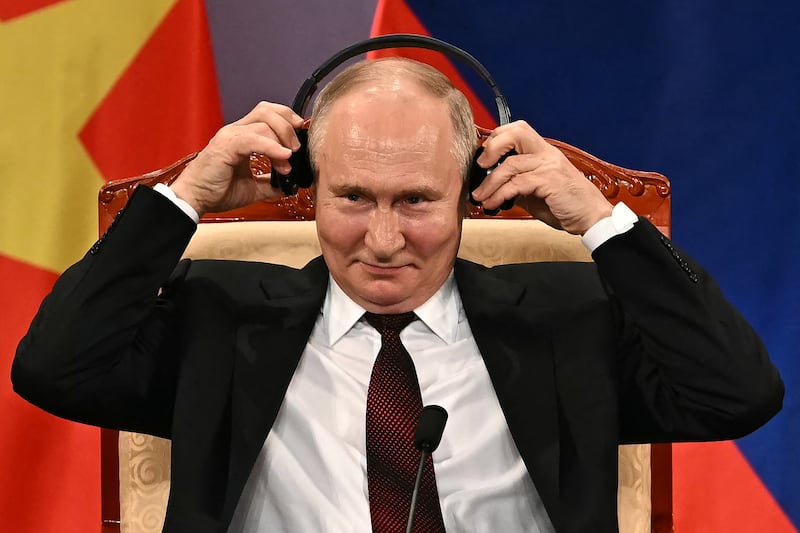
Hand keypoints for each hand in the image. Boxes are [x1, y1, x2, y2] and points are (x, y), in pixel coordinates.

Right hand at [170, 102, 304, 216]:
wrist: (195, 199)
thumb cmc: (216, 191)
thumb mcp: (252, 188)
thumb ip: (270, 183)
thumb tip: (289, 185)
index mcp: (242, 136)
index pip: (268, 114)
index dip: (288, 121)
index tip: (300, 137)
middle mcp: (236, 131)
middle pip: (268, 111)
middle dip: (289, 126)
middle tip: (296, 149)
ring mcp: (230, 136)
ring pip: (264, 122)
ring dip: (282, 139)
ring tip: (287, 161)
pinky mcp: (226, 146)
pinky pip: (253, 139)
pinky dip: (272, 147)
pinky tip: (283, 158)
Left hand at [471, 121, 612, 234]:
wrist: (591, 218)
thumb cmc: (567, 205)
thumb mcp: (537, 191)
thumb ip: (518, 184)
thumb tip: (493, 186)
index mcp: (545, 152)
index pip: (518, 130)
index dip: (497, 139)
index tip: (483, 157)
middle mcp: (547, 153)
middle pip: (516, 133)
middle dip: (492, 148)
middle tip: (480, 166)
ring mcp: (550, 165)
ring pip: (510, 164)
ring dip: (490, 183)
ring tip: (480, 196)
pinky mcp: (550, 180)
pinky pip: (518, 184)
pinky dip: (501, 195)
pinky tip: (494, 204)